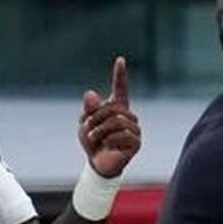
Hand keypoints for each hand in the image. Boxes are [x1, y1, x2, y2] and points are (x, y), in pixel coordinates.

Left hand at [79, 56, 140, 177]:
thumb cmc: (93, 142)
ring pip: (117, 121)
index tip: (120, 60)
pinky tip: (107, 145)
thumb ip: (89, 110)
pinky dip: (110, 139)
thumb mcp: (85, 124)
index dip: (120, 75)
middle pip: (113, 108)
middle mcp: (128, 117)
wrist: (99, 164)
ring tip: (93, 138)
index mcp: (117, 109)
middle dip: (96, 117)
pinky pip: (123, 134)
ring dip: (100, 130)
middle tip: (87, 129)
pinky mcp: (136, 142)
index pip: (120, 89)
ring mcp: (134, 129)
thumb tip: (91, 93)